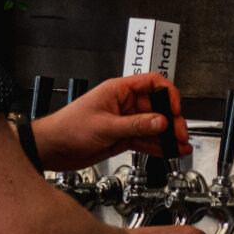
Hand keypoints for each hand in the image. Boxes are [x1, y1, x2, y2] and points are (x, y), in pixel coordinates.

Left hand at [31, 72, 187, 171]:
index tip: (174, 109)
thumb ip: (135, 124)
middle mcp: (123, 104)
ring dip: (167, 136)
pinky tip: (168, 151)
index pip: (152, 83)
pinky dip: (157, 146)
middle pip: (156, 107)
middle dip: (171, 120)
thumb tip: (160, 121)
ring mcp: (123, 122)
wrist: (52, 148)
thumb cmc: (67, 128)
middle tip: (180, 133)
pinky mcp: (121, 138)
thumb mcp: (105, 126)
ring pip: (152, 126)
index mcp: (118, 91)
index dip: (167, 94)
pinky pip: (145, 140)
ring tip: (180, 146)